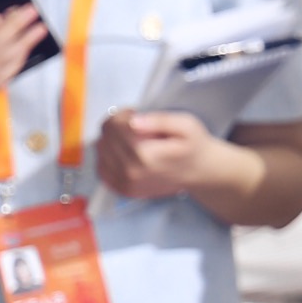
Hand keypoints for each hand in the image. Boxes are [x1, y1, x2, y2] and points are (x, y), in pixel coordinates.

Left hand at [94, 108, 241, 202]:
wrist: (201, 173)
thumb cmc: (194, 146)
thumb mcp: (186, 125)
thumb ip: (160, 120)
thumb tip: (133, 120)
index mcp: (144, 154)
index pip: (114, 126)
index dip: (122, 114)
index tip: (135, 112)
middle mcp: (130, 171)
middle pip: (104, 138)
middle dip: (115, 125)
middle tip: (133, 124)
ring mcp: (124, 183)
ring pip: (100, 151)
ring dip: (110, 140)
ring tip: (130, 138)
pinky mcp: (123, 190)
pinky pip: (101, 168)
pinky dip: (107, 156)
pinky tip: (123, 152)